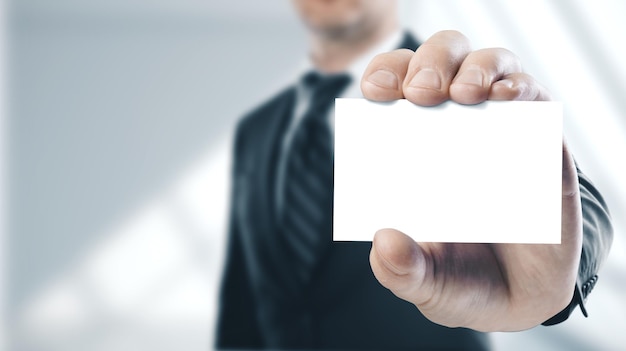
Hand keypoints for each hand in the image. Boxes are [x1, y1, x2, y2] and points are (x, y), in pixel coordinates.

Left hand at [362, 30, 582, 331]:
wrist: (522, 298)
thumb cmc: (462, 279)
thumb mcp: (425, 283)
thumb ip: (400, 271)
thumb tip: (385, 242)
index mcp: (410, 148)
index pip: (392, 90)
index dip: (383, 76)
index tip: (375, 92)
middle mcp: (451, 127)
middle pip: (437, 63)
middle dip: (427, 65)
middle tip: (422, 94)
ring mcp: (497, 127)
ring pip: (486, 65)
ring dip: (476, 68)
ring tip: (466, 94)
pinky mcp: (539, 138)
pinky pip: (532, 95)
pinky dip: (520, 88)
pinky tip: (507, 100)